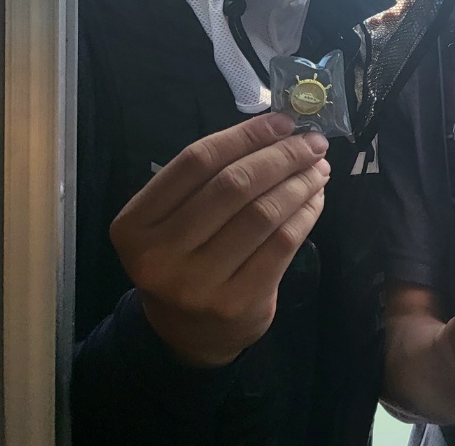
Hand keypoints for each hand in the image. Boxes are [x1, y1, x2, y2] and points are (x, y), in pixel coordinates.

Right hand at [109, 112, 330, 367]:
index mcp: (135, 224)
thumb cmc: (186, 258)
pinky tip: (316, 198)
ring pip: (262, 214)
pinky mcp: (237, 302)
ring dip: (300, 182)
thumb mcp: (175, 219)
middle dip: (281, 156)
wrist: (189, 333)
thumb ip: (211, 177)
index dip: (245, 135)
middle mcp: (159, 256)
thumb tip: (278, 129)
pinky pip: (283, 243)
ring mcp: (198, 284)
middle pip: (233, 186)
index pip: (196, 161)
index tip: (283, 121)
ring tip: (319, 168)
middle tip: (312, 143)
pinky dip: (306, 213)